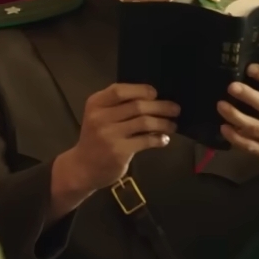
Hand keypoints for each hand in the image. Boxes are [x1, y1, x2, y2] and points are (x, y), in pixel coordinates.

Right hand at [49, 83, 179, 215]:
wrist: (83, 168)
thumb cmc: (95, 139)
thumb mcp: (99, 116)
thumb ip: (117, 105)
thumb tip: (152, 98)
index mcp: (95, 103)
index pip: (119, 90)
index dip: (141, 90)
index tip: (155, 93)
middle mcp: (100, 117)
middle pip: (137, 106)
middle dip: (160, 106)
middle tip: (175, 109)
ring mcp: (109, 135)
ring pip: (144, 122)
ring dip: (163, 123)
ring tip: (172, 125)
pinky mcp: (119, 151)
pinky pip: (146, 141)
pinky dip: (159, 139)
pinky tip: (164, 140)